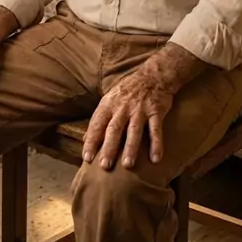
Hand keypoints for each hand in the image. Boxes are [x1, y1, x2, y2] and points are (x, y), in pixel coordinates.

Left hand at [82, 42, 204, 170]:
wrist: (153, 75)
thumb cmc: (128, 91)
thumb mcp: (110, 100)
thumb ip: (99, 119)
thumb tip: (84, 138)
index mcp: (109, 104)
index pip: (97, 124)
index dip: (91, 141)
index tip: (87, 158)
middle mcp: (123, 107)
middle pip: (114, 129)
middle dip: (109, 147)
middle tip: (104, 166)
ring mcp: (140, 109)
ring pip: (134, 130)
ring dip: (131, 147)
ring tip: (127, 165)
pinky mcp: (156, 111)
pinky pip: (156, 129)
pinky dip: (156, 144)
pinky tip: (155, 159)